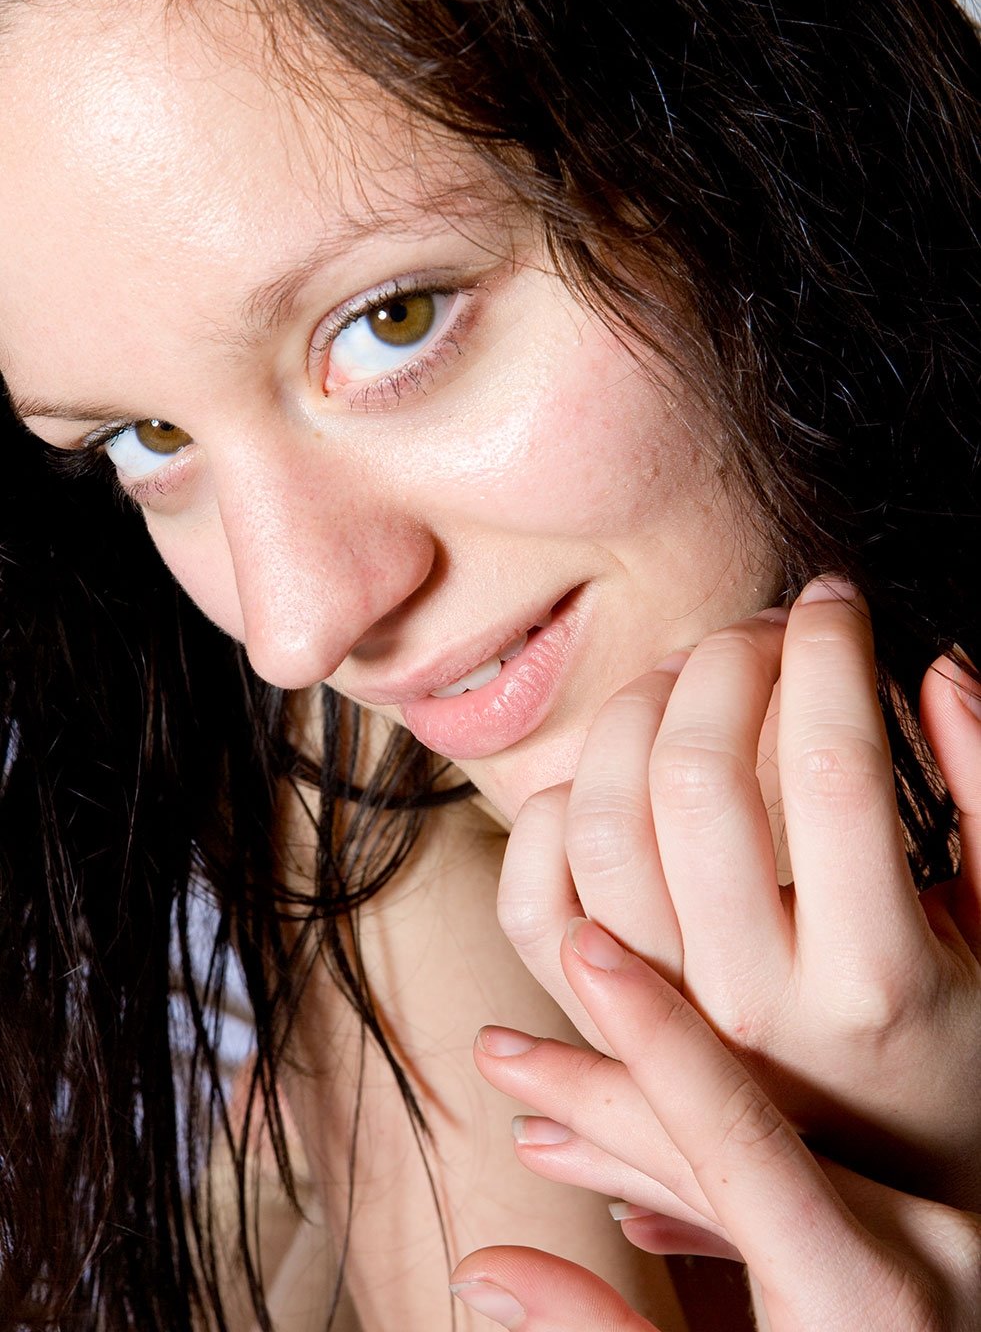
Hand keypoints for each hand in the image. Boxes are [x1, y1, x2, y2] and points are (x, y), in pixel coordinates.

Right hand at [450, 921, 980, 1330]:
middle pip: (725, 1130)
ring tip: (540, 1117)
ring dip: (644, 1137)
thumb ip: (598, 1330)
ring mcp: (938, 1236)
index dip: (643, 1032)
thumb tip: (479, 1272)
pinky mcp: (936, 1244)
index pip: (728, 1125)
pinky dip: (720, 1184)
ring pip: (761, 1149)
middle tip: (501, 1052)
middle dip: (596, 1096)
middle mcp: (922, 1242)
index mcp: (870, 1296)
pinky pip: (809, 1187)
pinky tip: (634, 1192)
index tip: (582, 945)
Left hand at [495, 580, 980, 1209]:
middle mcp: (752, 1006)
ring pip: (599, 825)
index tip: (839, 603)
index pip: (837, 768)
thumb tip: (939, 667)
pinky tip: (616, 769)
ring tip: (688, 677)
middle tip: (766, 631)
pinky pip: (533, 902)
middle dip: (729, 661)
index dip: (833, 654)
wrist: (894, 1204)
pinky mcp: (605, 1026)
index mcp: (875, 981)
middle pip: (696, 777)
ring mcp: (661, 1021)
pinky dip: (547, 815)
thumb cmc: (965, 1054)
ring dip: (633, 715)